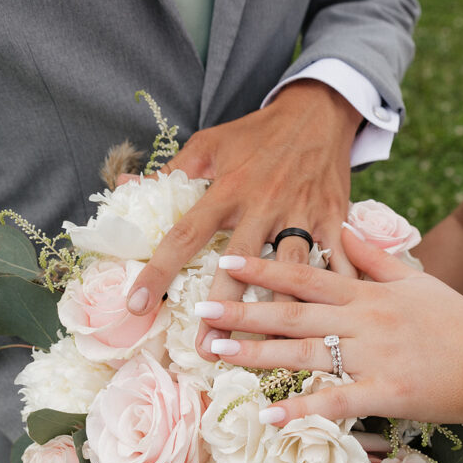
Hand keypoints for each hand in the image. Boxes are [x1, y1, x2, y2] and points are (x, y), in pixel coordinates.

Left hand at [124, 80, 362, 359]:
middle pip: (239, 265)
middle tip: (205, 350)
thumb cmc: (257, 133)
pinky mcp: (334, 218)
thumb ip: (169, 171)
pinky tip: (337, 325)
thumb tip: (123, 188)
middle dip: (223, 309)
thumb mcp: (210, 143)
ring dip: (278, 312)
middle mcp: (263, 205)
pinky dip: (339, 290)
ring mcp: (301, 214)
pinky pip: (338, 259)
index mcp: (227, 188)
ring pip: (290, 270)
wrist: (318, 112)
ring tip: (266, 351)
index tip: (138, 305)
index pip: (185, 234)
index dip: (159, 271)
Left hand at [194, 226, 462, 427]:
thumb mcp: (417, 280)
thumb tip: (345, 228)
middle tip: (201, 309)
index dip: (265, 268)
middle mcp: (364, 321)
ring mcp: (374, 357)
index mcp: (369, 293)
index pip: (308, 275)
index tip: (227, 262)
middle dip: (245, 310)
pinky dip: (303, 408)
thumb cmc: (456, 324)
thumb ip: (376, 257)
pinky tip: (269, 415)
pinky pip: (337, 401)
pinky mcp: (386, 393)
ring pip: (306, 353)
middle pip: (295, 313)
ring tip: (215, 352)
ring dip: (257, 353)